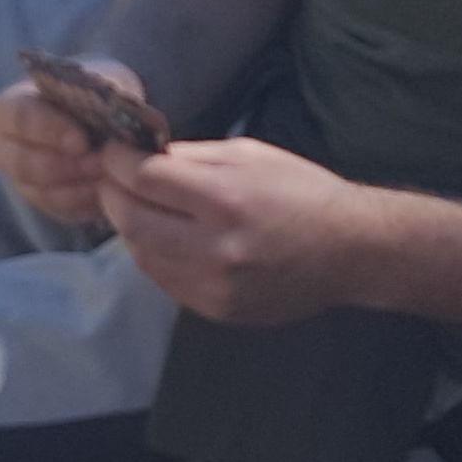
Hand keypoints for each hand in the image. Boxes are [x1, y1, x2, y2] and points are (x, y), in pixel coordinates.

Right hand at [0, 71, 134, 241]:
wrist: (104, 120)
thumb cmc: (96, 94)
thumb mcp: (102, 80)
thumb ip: (102, 89)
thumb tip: (110, 105)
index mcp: (11, 108)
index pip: (19, 118)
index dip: (48, 130)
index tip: (81, 140)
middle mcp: (5, 147)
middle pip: (22, 163)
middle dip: (65, 165)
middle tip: (101, 162)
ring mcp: (21, 180)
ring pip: (42, 192)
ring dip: (79, 187)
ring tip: (110, 175)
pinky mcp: (44, 203)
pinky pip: (61, 211)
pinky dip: (86, 203)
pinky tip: (109, 190)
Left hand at [103, 133, 391, 328]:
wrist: (350, 250)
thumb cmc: (302, 191)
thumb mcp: (250, 155)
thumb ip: (191, 158)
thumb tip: (141, 156)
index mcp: (226, 199)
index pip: (143, 179)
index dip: (117, 161)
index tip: (114, 152)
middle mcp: (216, 248)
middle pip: (130, 222)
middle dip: (112, 195)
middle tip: (114, 180)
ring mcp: (214, 286)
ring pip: (141, 256)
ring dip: (130, 228)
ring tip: (139, 207)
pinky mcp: (216, 309)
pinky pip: (164, 281)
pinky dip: (154, 256)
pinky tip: (165, 238)